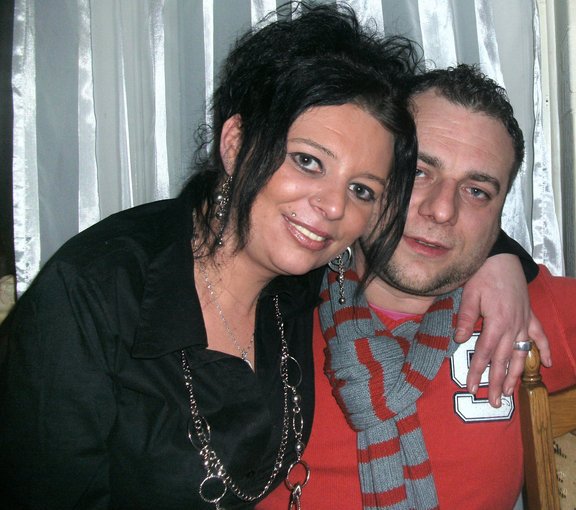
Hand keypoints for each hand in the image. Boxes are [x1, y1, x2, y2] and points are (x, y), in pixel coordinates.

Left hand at [455, 254, 550, 406]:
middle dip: (497, 383)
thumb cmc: (483, 275)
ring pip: (521, 354)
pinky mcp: (530, 316)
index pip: (484, 353)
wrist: (501, 258)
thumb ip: (465, 318)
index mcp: (496, 322)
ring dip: (516, 374)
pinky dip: (545, 350)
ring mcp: (524, 322)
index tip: (470, 387)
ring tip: (511, 392)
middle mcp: (513, 326)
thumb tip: (458, 340)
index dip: (477, 372)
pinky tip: (548, 364)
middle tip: (493, 402)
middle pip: (503, 360)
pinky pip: (539, 336)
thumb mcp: (469, 295)